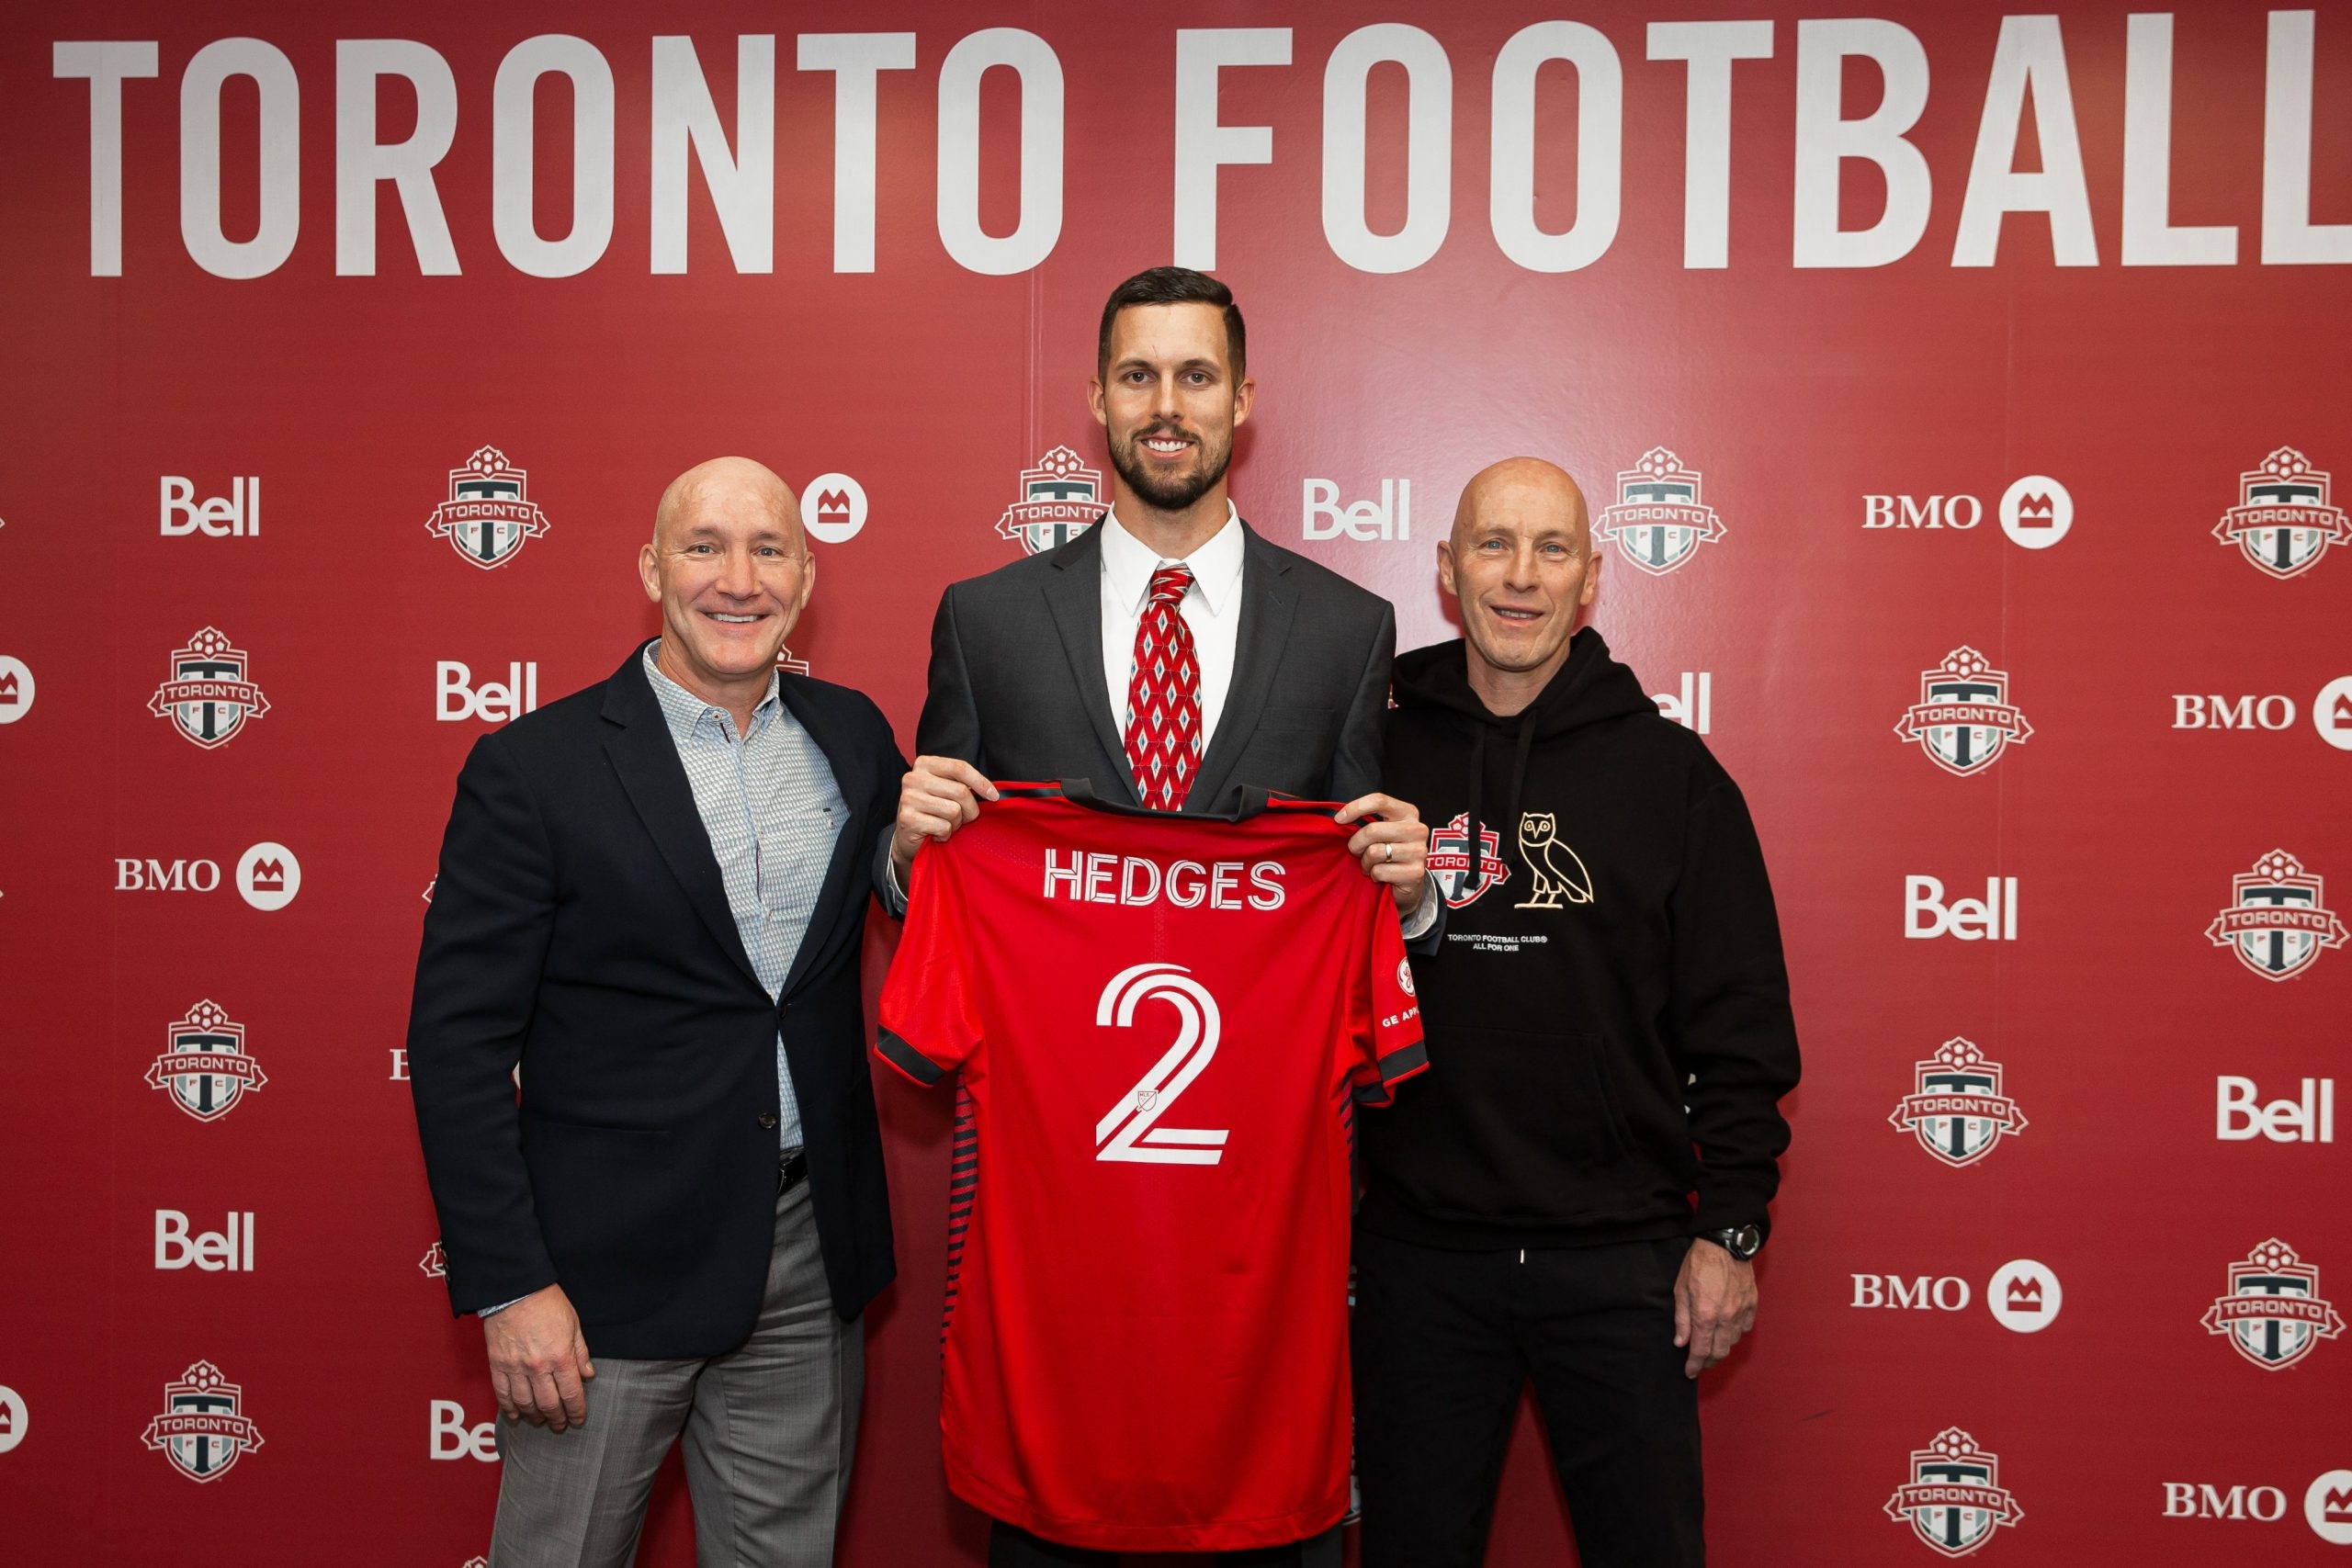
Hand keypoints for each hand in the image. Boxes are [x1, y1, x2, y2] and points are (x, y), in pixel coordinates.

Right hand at [485, 1284, 595, 1429]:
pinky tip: (516, 1415)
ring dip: (534, 1417)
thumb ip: (580, 1352)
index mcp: (560, 1357)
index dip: (577, 1411)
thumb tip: (588, 1375)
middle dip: (557, 1419)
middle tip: (560, 1425)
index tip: (578, 1420)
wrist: (514, 1290)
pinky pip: (503, 1394)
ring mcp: (515, 1368)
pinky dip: (510, 1408)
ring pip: (525, 1403)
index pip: (571, 1394)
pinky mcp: (497, 1365)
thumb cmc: (546, 1303)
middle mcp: (538, 1367)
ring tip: (540, 1421)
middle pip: (549, 1404)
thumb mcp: (573, 1324)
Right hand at [893, 756, 997, 879]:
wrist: (907, 836)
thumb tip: (991, 791)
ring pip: (954, 811)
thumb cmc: (932, 810)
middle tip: (963, 819)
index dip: (981, 782)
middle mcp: (913, 778)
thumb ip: (962, 784)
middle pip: (961, 791)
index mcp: (924, 764)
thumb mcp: (945, 789)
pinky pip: (944, 827)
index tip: (993, 796)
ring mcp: (908, 798)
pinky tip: (935, 833)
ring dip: (956, 824)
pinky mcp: (908, 818)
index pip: (960, 767)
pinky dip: (945, 835)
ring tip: (945, 824)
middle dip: (970, 810)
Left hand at [1337, 794, 1428, 915]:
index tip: (1339, 819)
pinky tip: (1381, 875)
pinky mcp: (1415, 872)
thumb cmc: (1390, 852)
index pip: (1379, 801)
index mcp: (1408, 813)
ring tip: (1371, 865)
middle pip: (1373, 830)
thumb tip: (1340, 819)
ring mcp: (1419, 851)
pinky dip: (1374, 875)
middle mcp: (1417, 829)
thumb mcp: (1382, 831)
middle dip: (1356, 843)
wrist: (1408, 881)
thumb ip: (1368, 821)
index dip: (1355, 808)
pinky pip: (1380, 871)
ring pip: (1374, 852)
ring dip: (1365, 862)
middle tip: (1356, 851)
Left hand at [1673, 1239, 1757, 1377]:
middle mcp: (1725, 1318)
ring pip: (1732, 1342)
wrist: (1725, 1243)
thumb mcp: (1681, 1289)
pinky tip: (1727, 1331)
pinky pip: (1744, 1328)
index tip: (1689, 1372)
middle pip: (1719, 1352)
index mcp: (1705, 1315)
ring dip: (1721, 1348)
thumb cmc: (1698, 1263)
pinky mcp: (1752, 1304)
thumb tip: (1680, 1342)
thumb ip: (1682, 1319)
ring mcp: (1741, 1311)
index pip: (1700, 1350)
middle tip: (1700, 1363)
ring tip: (1712, 1347)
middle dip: (1708, 1362)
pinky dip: (1735, 1333)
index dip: (1694, 1365)